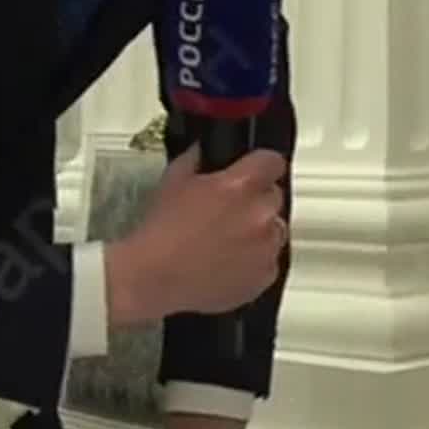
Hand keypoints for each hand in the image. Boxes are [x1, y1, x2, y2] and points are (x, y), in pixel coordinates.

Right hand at [106, 143, 287, 323]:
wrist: (153, 277)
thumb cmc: (161, 232)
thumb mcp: (173, 182)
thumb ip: (195, 159)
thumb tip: (203, 151)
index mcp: (241, 186)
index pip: (273, 162)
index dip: (262, 166)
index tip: (255, 171)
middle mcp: (261, 215)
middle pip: (273, 197)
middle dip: (255, 201)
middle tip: (229, 211)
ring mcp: (265, 248)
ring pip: (275, 230)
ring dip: (258, 231)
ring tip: (227, 240)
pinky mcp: (264, 276)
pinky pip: (269, 262)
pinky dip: (255, 261)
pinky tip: (229, 261)